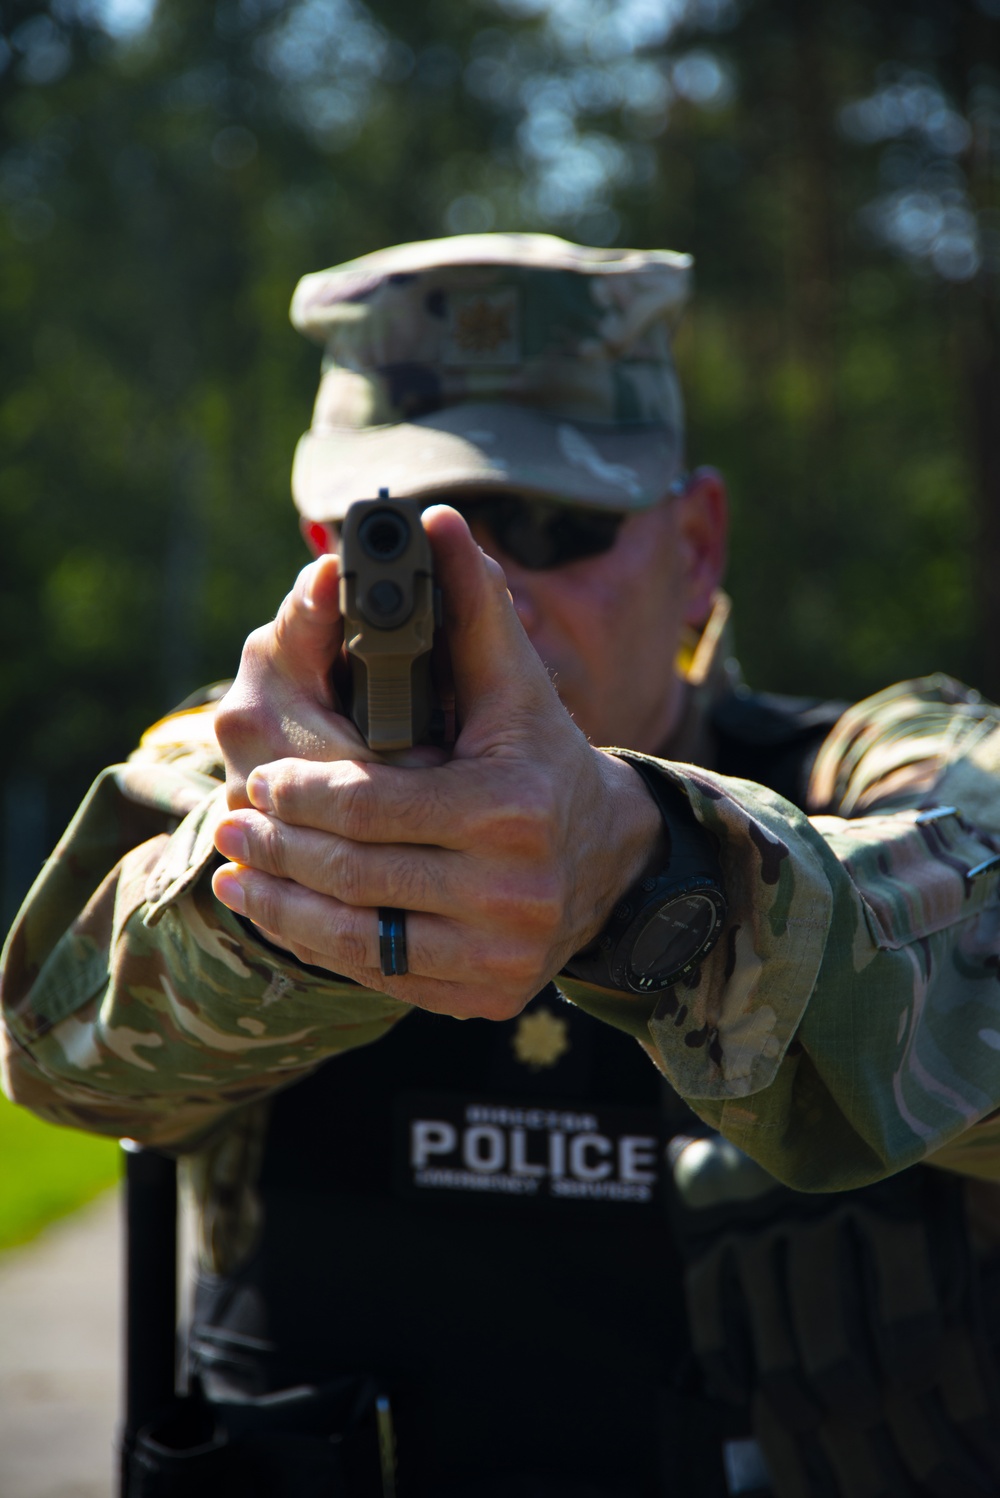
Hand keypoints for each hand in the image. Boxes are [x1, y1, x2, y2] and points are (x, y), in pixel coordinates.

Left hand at [212, 507, 663, 1018]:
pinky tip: (281, 913)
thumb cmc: (546, 761)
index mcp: (507, 809)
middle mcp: (509, 894)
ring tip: (240, 866)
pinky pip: (375, 978)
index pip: (368, 804)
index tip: (261, 777)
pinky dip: (317, 946)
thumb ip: (472, 608)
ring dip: (281, 901)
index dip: (301, 792)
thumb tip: (437, 522)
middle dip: (278, 844)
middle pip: (351, 872)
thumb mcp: (516, 687)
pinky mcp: (480, 999)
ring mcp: (496, 957)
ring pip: (353, 938)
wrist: (612, 862)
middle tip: (234, 816)